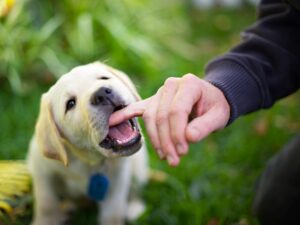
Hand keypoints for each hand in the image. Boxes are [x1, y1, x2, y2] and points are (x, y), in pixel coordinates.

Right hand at [109, 74, 229, 166]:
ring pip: (150, 117)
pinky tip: (111, 122)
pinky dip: (124, 115)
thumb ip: (205, 126)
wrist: (209, 98)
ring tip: (165, 156)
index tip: (182, 152)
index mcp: (189, 84)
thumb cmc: (215, 107)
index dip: (177, 134)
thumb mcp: (219, 116)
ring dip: (155, 139)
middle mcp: (171, 85)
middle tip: (174, 161)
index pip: (176, 111)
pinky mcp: (153, 101)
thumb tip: (189, 138)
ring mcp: (160, 93)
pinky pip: (137, 108)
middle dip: (166, 141)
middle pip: (161, 116)